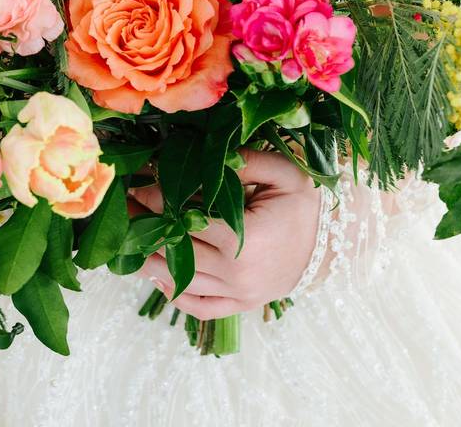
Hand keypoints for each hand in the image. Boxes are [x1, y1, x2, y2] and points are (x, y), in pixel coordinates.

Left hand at [132, 149, 320, 319]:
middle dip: (146, 229)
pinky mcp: (243, 305)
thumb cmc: (308, 204)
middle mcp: (239, 273)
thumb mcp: (284, 173)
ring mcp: (241, 294)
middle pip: (177, 251)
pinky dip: (176, 295)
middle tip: (122, 211)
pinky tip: (157, 276)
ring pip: (182, 281)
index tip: (136, 186)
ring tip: (128, 242)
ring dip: (151, 262)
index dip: (157, 201)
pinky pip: (202, 307)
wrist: (338, 242)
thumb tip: (199, 153)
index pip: (187, 219)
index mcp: (247, 239)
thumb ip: (244, 161)